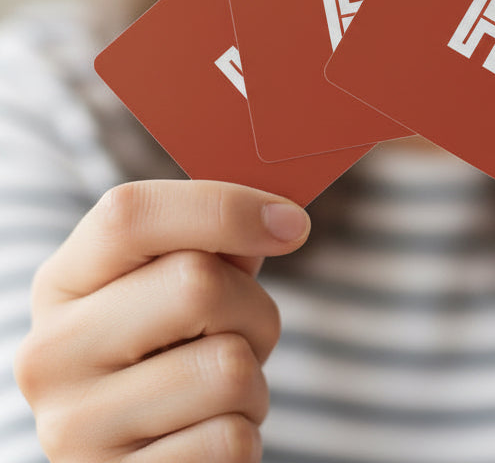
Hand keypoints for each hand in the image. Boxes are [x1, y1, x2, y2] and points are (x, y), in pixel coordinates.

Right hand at [14, 179, 310, 461]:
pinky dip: (243, 434)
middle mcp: (52, 352)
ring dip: (253, 380)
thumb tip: (281, 218)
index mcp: (64, 282)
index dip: (224, 207)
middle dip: (252, 306)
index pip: (131, 214)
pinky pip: (233, 441)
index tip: (292, 223)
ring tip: (216, 391)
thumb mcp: (174, 286)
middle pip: (197, 284)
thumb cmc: (171, 350)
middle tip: (242, 330)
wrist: (140, 453)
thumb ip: (216, 243)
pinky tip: (204, 434)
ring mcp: (75, 428)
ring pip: (230, 369)